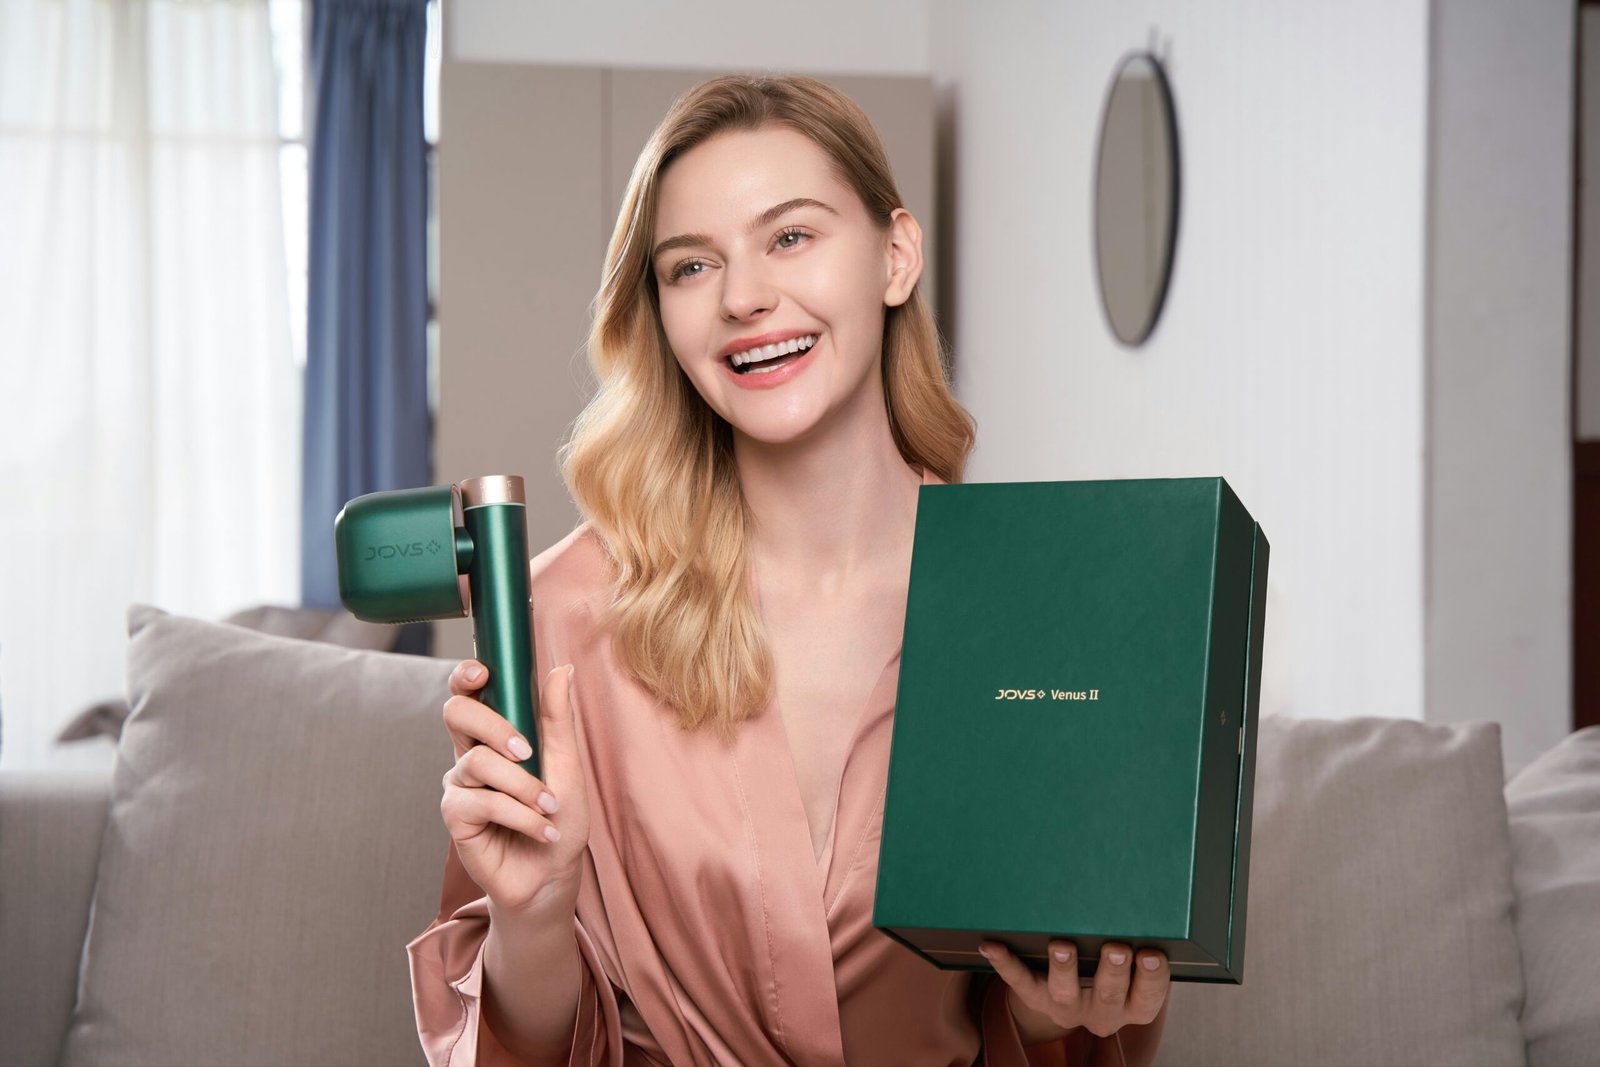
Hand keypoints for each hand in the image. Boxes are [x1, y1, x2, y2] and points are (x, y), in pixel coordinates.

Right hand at [439, 660, 591, 916]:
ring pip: (478, 762)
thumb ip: (558, 718)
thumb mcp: (567, 763)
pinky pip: (481, 801)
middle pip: (456, 713)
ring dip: (524, 786)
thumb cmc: (560, 817)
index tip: (482, 672)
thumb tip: (562, 668)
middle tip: (528, 751)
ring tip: (550, 808)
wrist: (553, 873)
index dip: (466, 676)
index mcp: (494, 735)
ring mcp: (459, 784)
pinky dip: (519, 814)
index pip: (468, 694)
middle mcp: (470, 754)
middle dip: (493, 725)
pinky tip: (540, 829)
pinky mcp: (455, 816)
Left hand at [978, 939, 1169, 1042]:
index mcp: (1132, 1003)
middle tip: (1115, 949)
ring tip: (1062, 946)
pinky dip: (1005, 963)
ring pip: (1065, 993)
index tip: (1151, 954)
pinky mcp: (1035, 998)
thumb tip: (1140, 886)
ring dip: (1064, 969)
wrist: (1069, 995)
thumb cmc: (1109, 964)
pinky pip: (1019, 982)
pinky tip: (991, 945)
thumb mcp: (1132, 961)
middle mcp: (1102, 1012)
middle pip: (1109, 996)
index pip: (1148, 995)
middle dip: (1112, 972)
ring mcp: (1066, 1008)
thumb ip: (1139, 936)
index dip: (1152, 977)